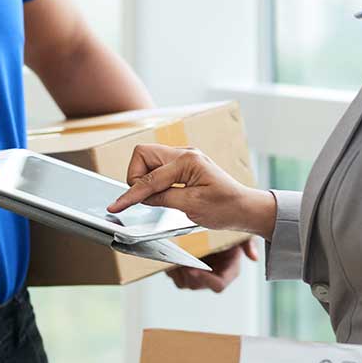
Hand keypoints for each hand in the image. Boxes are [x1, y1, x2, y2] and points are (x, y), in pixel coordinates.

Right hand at [107, 144, 276, 238]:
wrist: (245, 208)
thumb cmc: (226, 207)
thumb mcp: (193, 206)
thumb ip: (164, 197)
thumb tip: (142, 196)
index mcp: (188, 161)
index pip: (150, 177)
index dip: (132, 194)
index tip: (116, 206)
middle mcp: (185, 154)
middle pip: (143, 155)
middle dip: (136, 177)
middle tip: (146, 198)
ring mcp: (184, 159)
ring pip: (148, 160)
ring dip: (145, 180)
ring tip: (158, 198)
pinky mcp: (183, 167)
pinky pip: (158, 169)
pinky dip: (153, 182)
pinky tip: (162, 195)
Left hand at [167, 240, 258, 292]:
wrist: (215, 225)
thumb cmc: (230, 233)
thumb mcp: (242, 235)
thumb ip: (248, 244)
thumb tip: (254, 257)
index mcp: (229, 271)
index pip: (218, 285)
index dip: (205, 279)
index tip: (194, 269)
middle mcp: (214, 277)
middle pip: (197, 285)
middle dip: (187, 273)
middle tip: (180, 259)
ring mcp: (200, 277)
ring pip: (184, 283)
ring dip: (178, 271)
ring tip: (175, 256)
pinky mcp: (186, 273)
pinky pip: (175, 278)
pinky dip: (171, 268)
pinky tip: (171, 256)